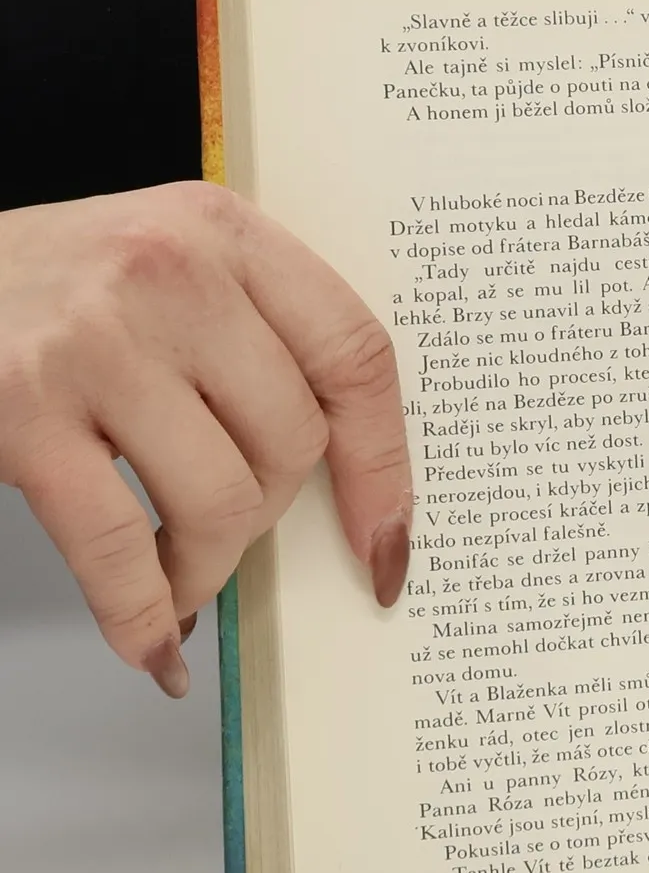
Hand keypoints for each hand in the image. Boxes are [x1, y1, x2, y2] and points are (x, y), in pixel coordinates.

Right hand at [0, 184, 412, 696]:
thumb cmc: (48, 289)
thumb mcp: (167, 269)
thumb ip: (254, 339)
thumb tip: (348, 481)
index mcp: (223, 232)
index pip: (356, 354)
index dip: (383, 462)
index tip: (387, 536)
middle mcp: (168, 272)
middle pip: (294, 439)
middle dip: (271, 514)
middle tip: (226, 533)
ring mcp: (93, 341)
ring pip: (222, 499)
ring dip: (207, 568)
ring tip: (179, 578)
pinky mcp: (23, 412)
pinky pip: (118, 547)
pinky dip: (141, 614)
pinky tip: (148, 641)